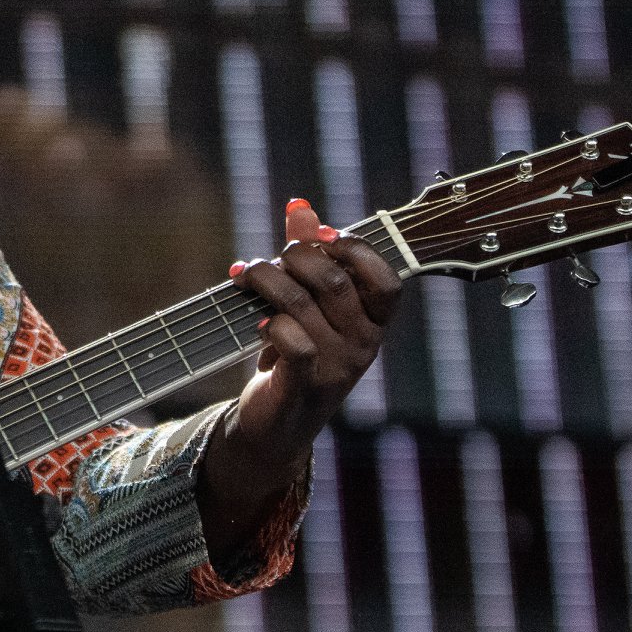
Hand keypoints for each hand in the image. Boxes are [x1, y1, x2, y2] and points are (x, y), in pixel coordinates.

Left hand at [200, 199, 400, 556]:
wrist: (271, 426)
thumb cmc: (291, 356)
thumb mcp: (305, 304)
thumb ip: (308, 255)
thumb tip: (299, 204)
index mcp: (372, 323)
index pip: (387, 278)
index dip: (355, 249)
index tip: (321, 236)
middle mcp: (364, 345)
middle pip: (334, 280)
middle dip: (293, 258)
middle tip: (266, 261)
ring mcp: (339, 368)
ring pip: (303, 303)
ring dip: (266, 280)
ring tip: (244, 275)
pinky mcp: (307, 386)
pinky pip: (293, 341)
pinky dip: (270, 323)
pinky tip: (256, 321)